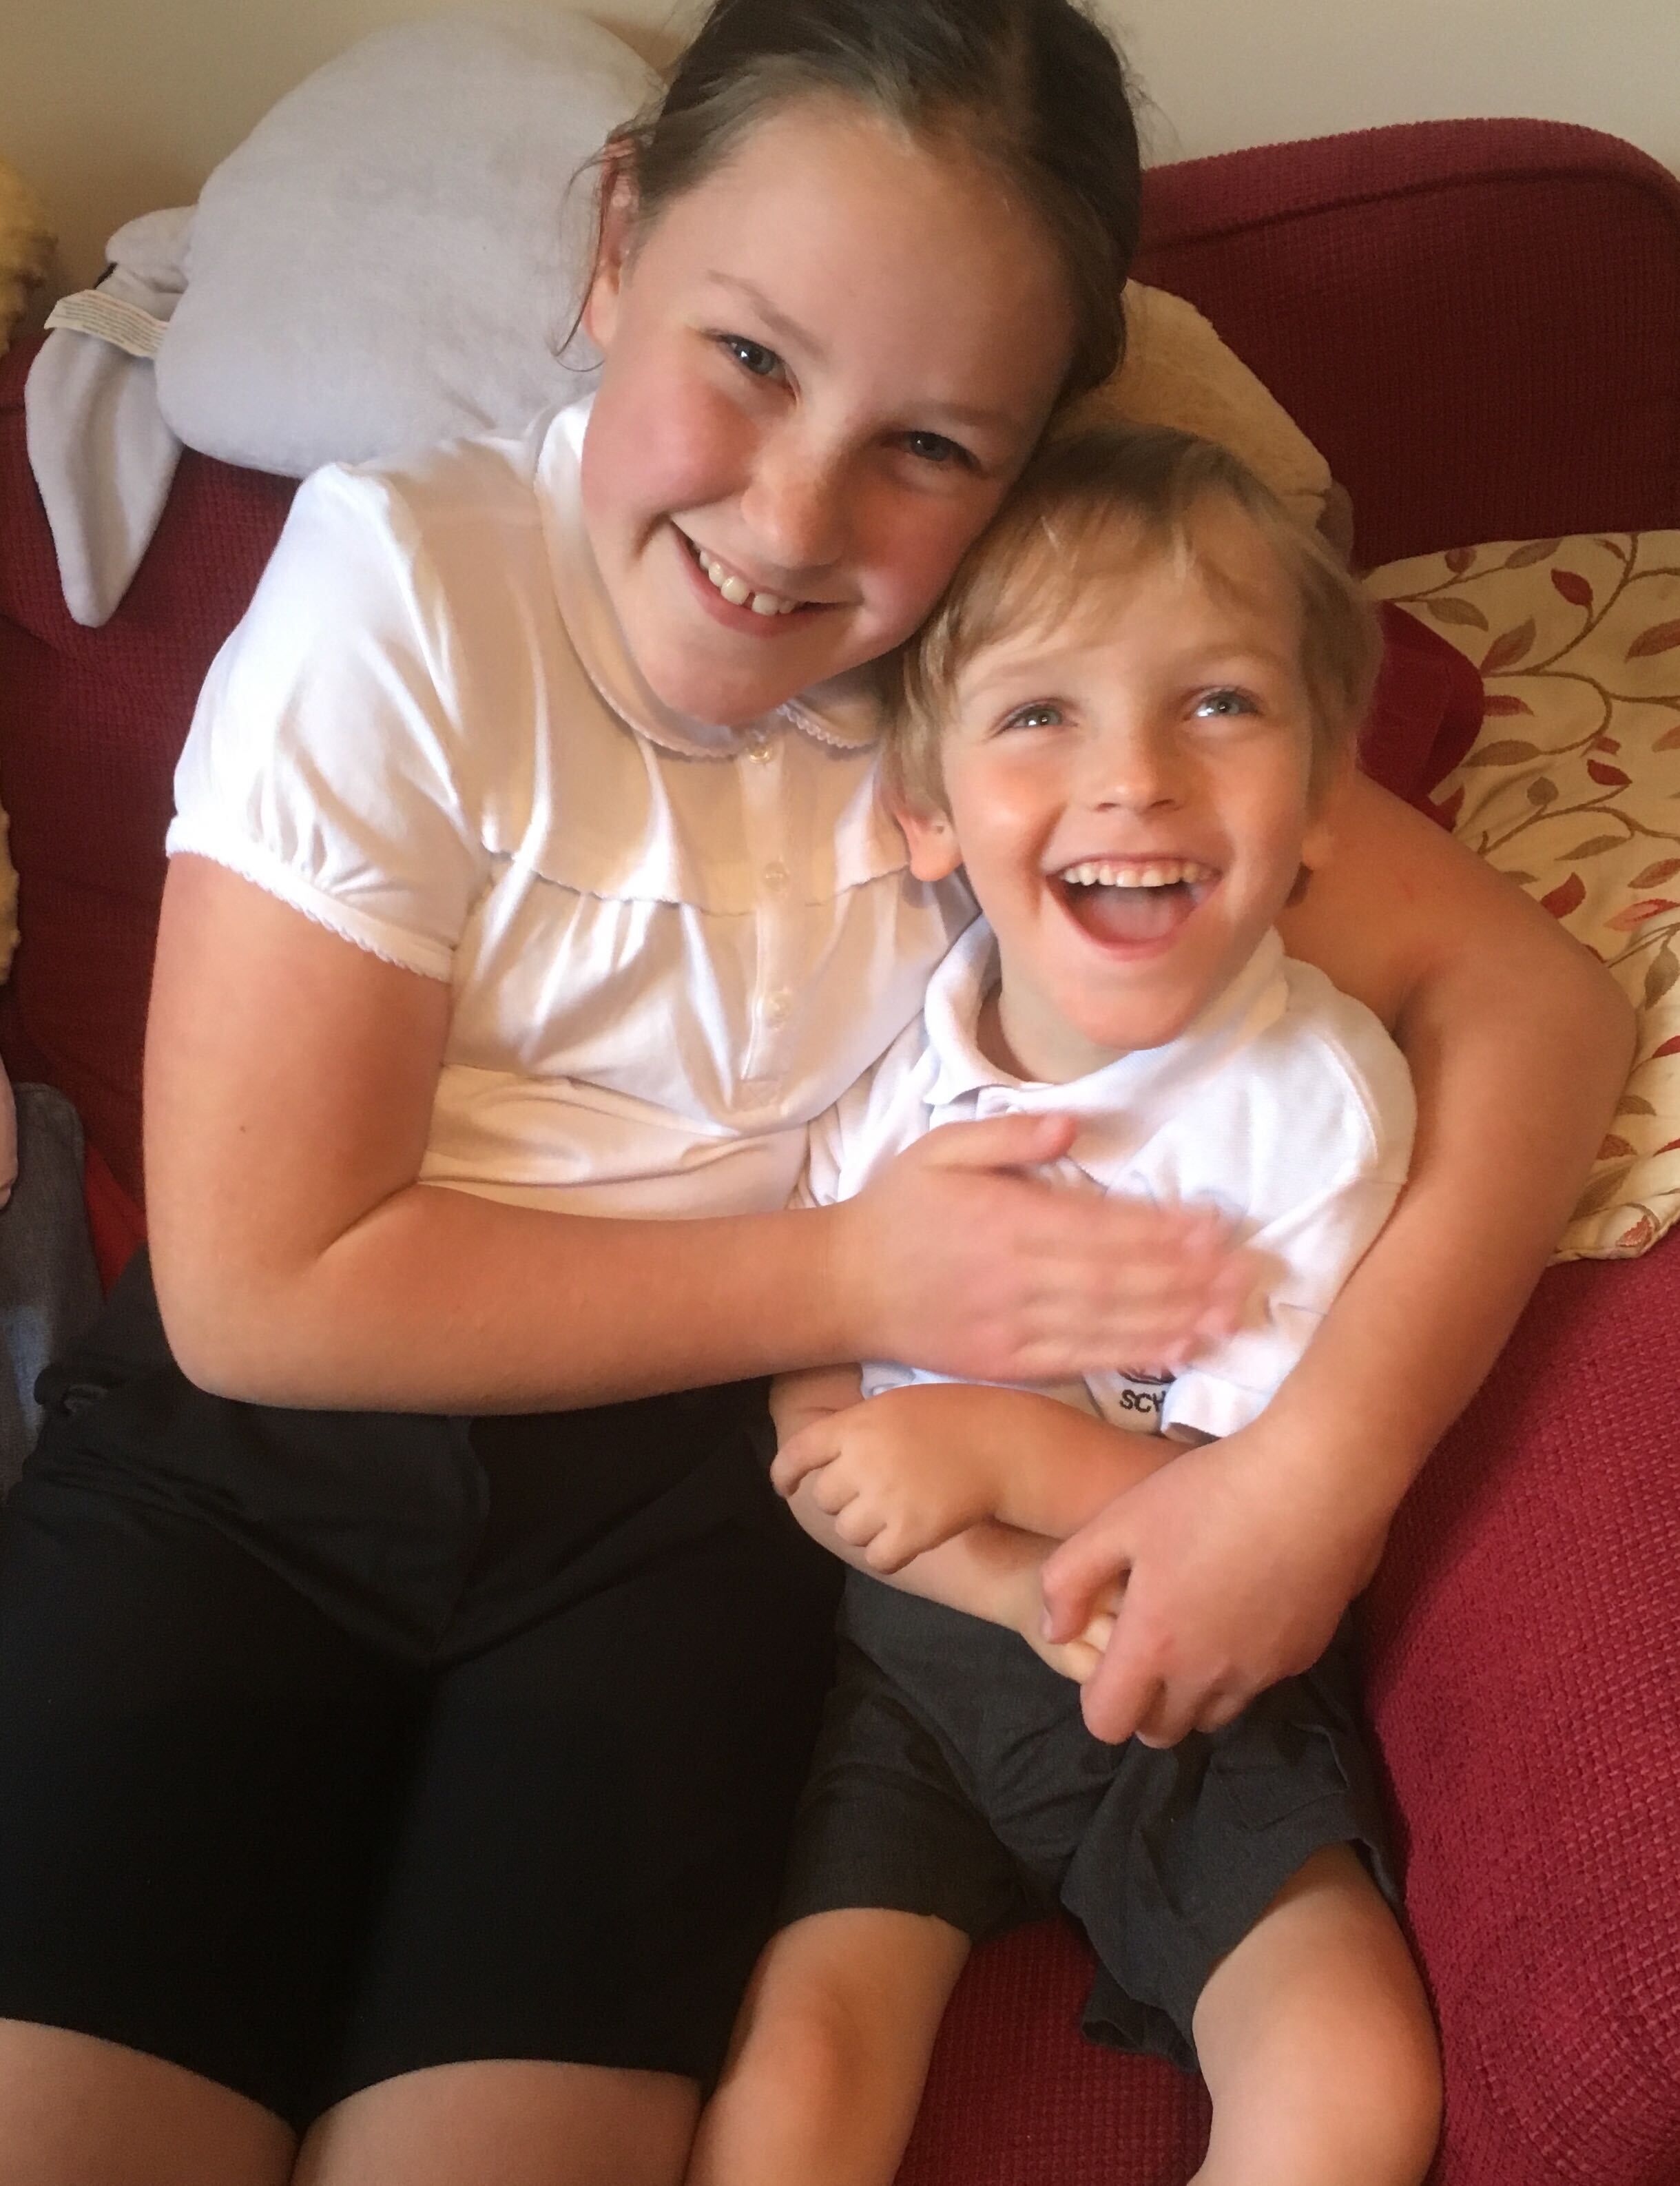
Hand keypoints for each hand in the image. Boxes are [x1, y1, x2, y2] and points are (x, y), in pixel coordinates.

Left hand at [772, 1385, 1007, 1571]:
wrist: (1005, 1443)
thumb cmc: (956, 1417)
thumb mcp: (897, 1405)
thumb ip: (857, 1429)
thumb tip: (825, 1457)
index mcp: (855, 1425)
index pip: (796, 1453)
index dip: (785, 1474)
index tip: (787, 1486)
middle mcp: (861, 1462)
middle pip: (824, 1498)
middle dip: (843, 1500)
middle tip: (874, 1494)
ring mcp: (885, 1499)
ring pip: (848, 1531)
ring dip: (866, 1529)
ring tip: (896, 1514)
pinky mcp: (911, 1532)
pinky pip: (877, 1558)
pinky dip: (887, 1555)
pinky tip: (905, 1542)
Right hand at [832, 1112, 1253, 1384]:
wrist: (843, 1287)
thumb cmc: (898, 1210)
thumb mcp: (940, 1149)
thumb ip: (1006, 1137)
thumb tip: (1072, 1125)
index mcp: (1005, 1220)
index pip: (1099, 1225)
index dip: (1162, 1229)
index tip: (1213, 1224)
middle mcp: (1016, 1277)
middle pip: (1117, 1279)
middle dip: (1187, 1277)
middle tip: (1246, 1271)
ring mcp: (1014, 1327)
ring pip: (1108, 1325)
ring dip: (1176, 1320)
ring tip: (1231, 1314)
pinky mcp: (1009, 1363)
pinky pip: (1081, 1361)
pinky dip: (1132, 1357)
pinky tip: (1177, 1351)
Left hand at [1039, 1421, 1387, 1746]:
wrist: (1313, 1481)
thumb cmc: (1206, 1493)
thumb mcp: (1118, 1520)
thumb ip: (1068, 1581)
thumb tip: (1054, 1633)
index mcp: (1154, 1646)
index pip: (1109, 1724)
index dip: (1098, 1702)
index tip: (1107, 1661)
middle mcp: (1207, 1676)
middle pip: (1164, 1732)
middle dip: (1146, 1706)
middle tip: (1148, 1650)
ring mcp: (1261, 1672)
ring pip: (1214, 1715)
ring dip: (1195, 1692)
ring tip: (1195, 1630)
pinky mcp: (1302, 1657)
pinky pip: (1259, 1683)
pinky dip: (1242, 1665)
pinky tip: (1243, 1608)